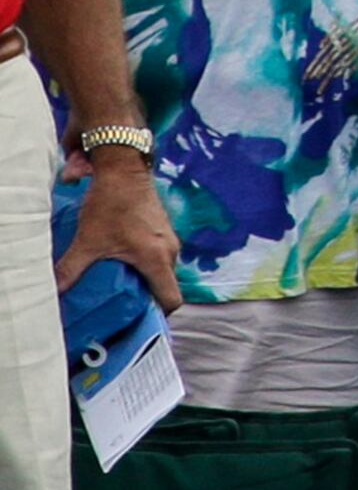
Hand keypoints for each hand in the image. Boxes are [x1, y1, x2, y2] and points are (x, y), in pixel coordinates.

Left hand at [53, 152, 180, 311]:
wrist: (124, 169)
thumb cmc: (111, 204)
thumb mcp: (87, 240)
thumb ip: (71, 270)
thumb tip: (54, 292)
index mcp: (157, 258)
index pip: (172, 298)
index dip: (160, 313)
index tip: (141, 320)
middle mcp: (170, 250)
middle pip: (166, 284)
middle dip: (148, 296)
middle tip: (123, 303)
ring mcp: (169, 237)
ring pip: (162, 268)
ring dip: (146, 276)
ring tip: (121, 280)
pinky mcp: (163, 228)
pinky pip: (160, 254)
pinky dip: (146, 261)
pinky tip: (124, 257)